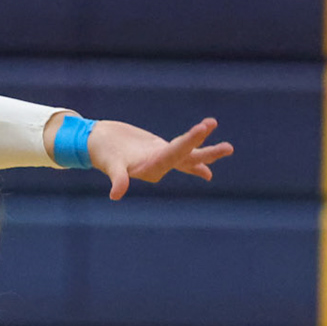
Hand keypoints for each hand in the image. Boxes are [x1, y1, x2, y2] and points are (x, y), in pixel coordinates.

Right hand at [87, 118, 233, 200]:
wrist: (96, 142)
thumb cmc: (101, 151)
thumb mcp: (110, 164)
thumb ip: (117, 178)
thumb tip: (116, 195)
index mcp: (150, 169)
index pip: (172, 156)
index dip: (187, 143)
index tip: (201, 130)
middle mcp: (159, 167)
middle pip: (186, 158)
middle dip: (206, 153)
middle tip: (228, 148)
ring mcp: (161, 159)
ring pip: (188, 156)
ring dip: (208, 151)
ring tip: (230, 148)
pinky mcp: (160, 151)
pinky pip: (182, 151)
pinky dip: (195, 148)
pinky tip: (209, 150)